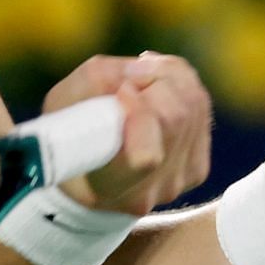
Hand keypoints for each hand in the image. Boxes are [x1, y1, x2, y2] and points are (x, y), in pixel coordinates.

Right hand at [44, 52, 212, 215]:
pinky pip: (201, 109)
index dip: (138, 113)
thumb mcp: (62, 103)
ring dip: (167, 78)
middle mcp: (147, 191)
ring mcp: (177, 182)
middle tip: (125, 78)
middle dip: (153, 81)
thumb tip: (140, 72)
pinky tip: (155, 89)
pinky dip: (180, 85)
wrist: (85, 172)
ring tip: (138, 79)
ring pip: (193, 107)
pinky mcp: (196, 167)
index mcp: (106, 187)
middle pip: (175, 118)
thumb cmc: (66, 134)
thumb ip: (96, 82)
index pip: (145, 158)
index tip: (119, 91)